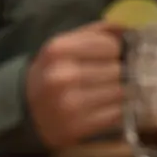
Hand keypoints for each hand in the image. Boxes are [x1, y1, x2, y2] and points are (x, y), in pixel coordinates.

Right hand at [25, 21, 125, 149]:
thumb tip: (130, 28)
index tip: (110, 56)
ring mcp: (69, 104)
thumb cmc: (53, 72)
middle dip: (118, 72)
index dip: (114, 51)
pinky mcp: (76, 128)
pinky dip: (116, 110)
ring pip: (120, 92)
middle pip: (117, 69)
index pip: (110, 45)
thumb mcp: (65, 44)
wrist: (26, 110)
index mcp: (59, 50)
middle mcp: (62, 76)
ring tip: (108, 92)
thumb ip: (97, 32)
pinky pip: (116, 114)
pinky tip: (105, 107)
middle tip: (109, 77)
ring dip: (119, 92)